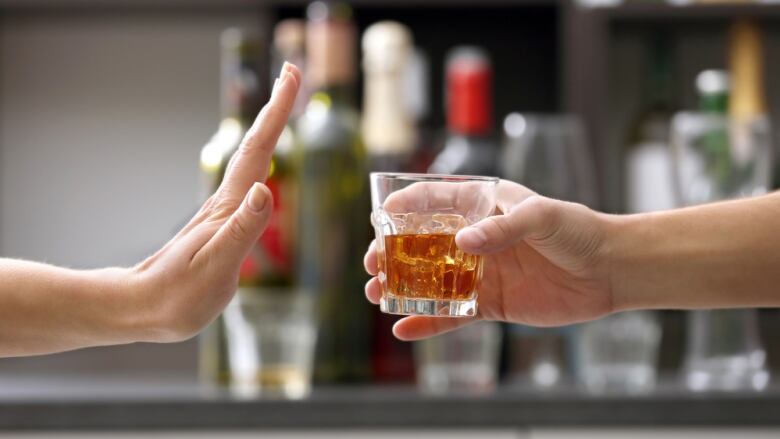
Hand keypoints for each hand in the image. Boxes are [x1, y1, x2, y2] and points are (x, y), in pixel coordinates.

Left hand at [128, 63, 300, 342]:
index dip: (276, 112)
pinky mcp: (222, 229)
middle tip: (291, 75)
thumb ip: (243, 228)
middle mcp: (227, 202)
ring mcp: (223, 214)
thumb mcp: (217, 266)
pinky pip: (248, 185)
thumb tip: (267, 189)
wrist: (143, 308)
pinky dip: (261, 164)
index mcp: (229, 206)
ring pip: (251, 163)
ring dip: (268, 132)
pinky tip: (263, 171)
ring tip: (281, 110)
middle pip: (256, 147)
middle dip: (275, 110)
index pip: (259, 150)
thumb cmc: (180, 294)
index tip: (290, 74)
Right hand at [364, 179, 615, 339]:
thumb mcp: (543, 216)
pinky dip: (428, 322)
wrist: (609, 271)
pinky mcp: (491, 304)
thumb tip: (463, 242)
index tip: (379, 217)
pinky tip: (403, 329)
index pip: (436, 201)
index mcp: (484, 207)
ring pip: (431, 280)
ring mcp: (481, 272)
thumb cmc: (578, 230)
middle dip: (393, 252)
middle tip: (373, 263)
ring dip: (402, 286)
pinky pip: (453, 314)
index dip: (406, 207)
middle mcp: (477, 238)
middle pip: (423, 244)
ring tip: (376, 293)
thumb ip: (504, 227)